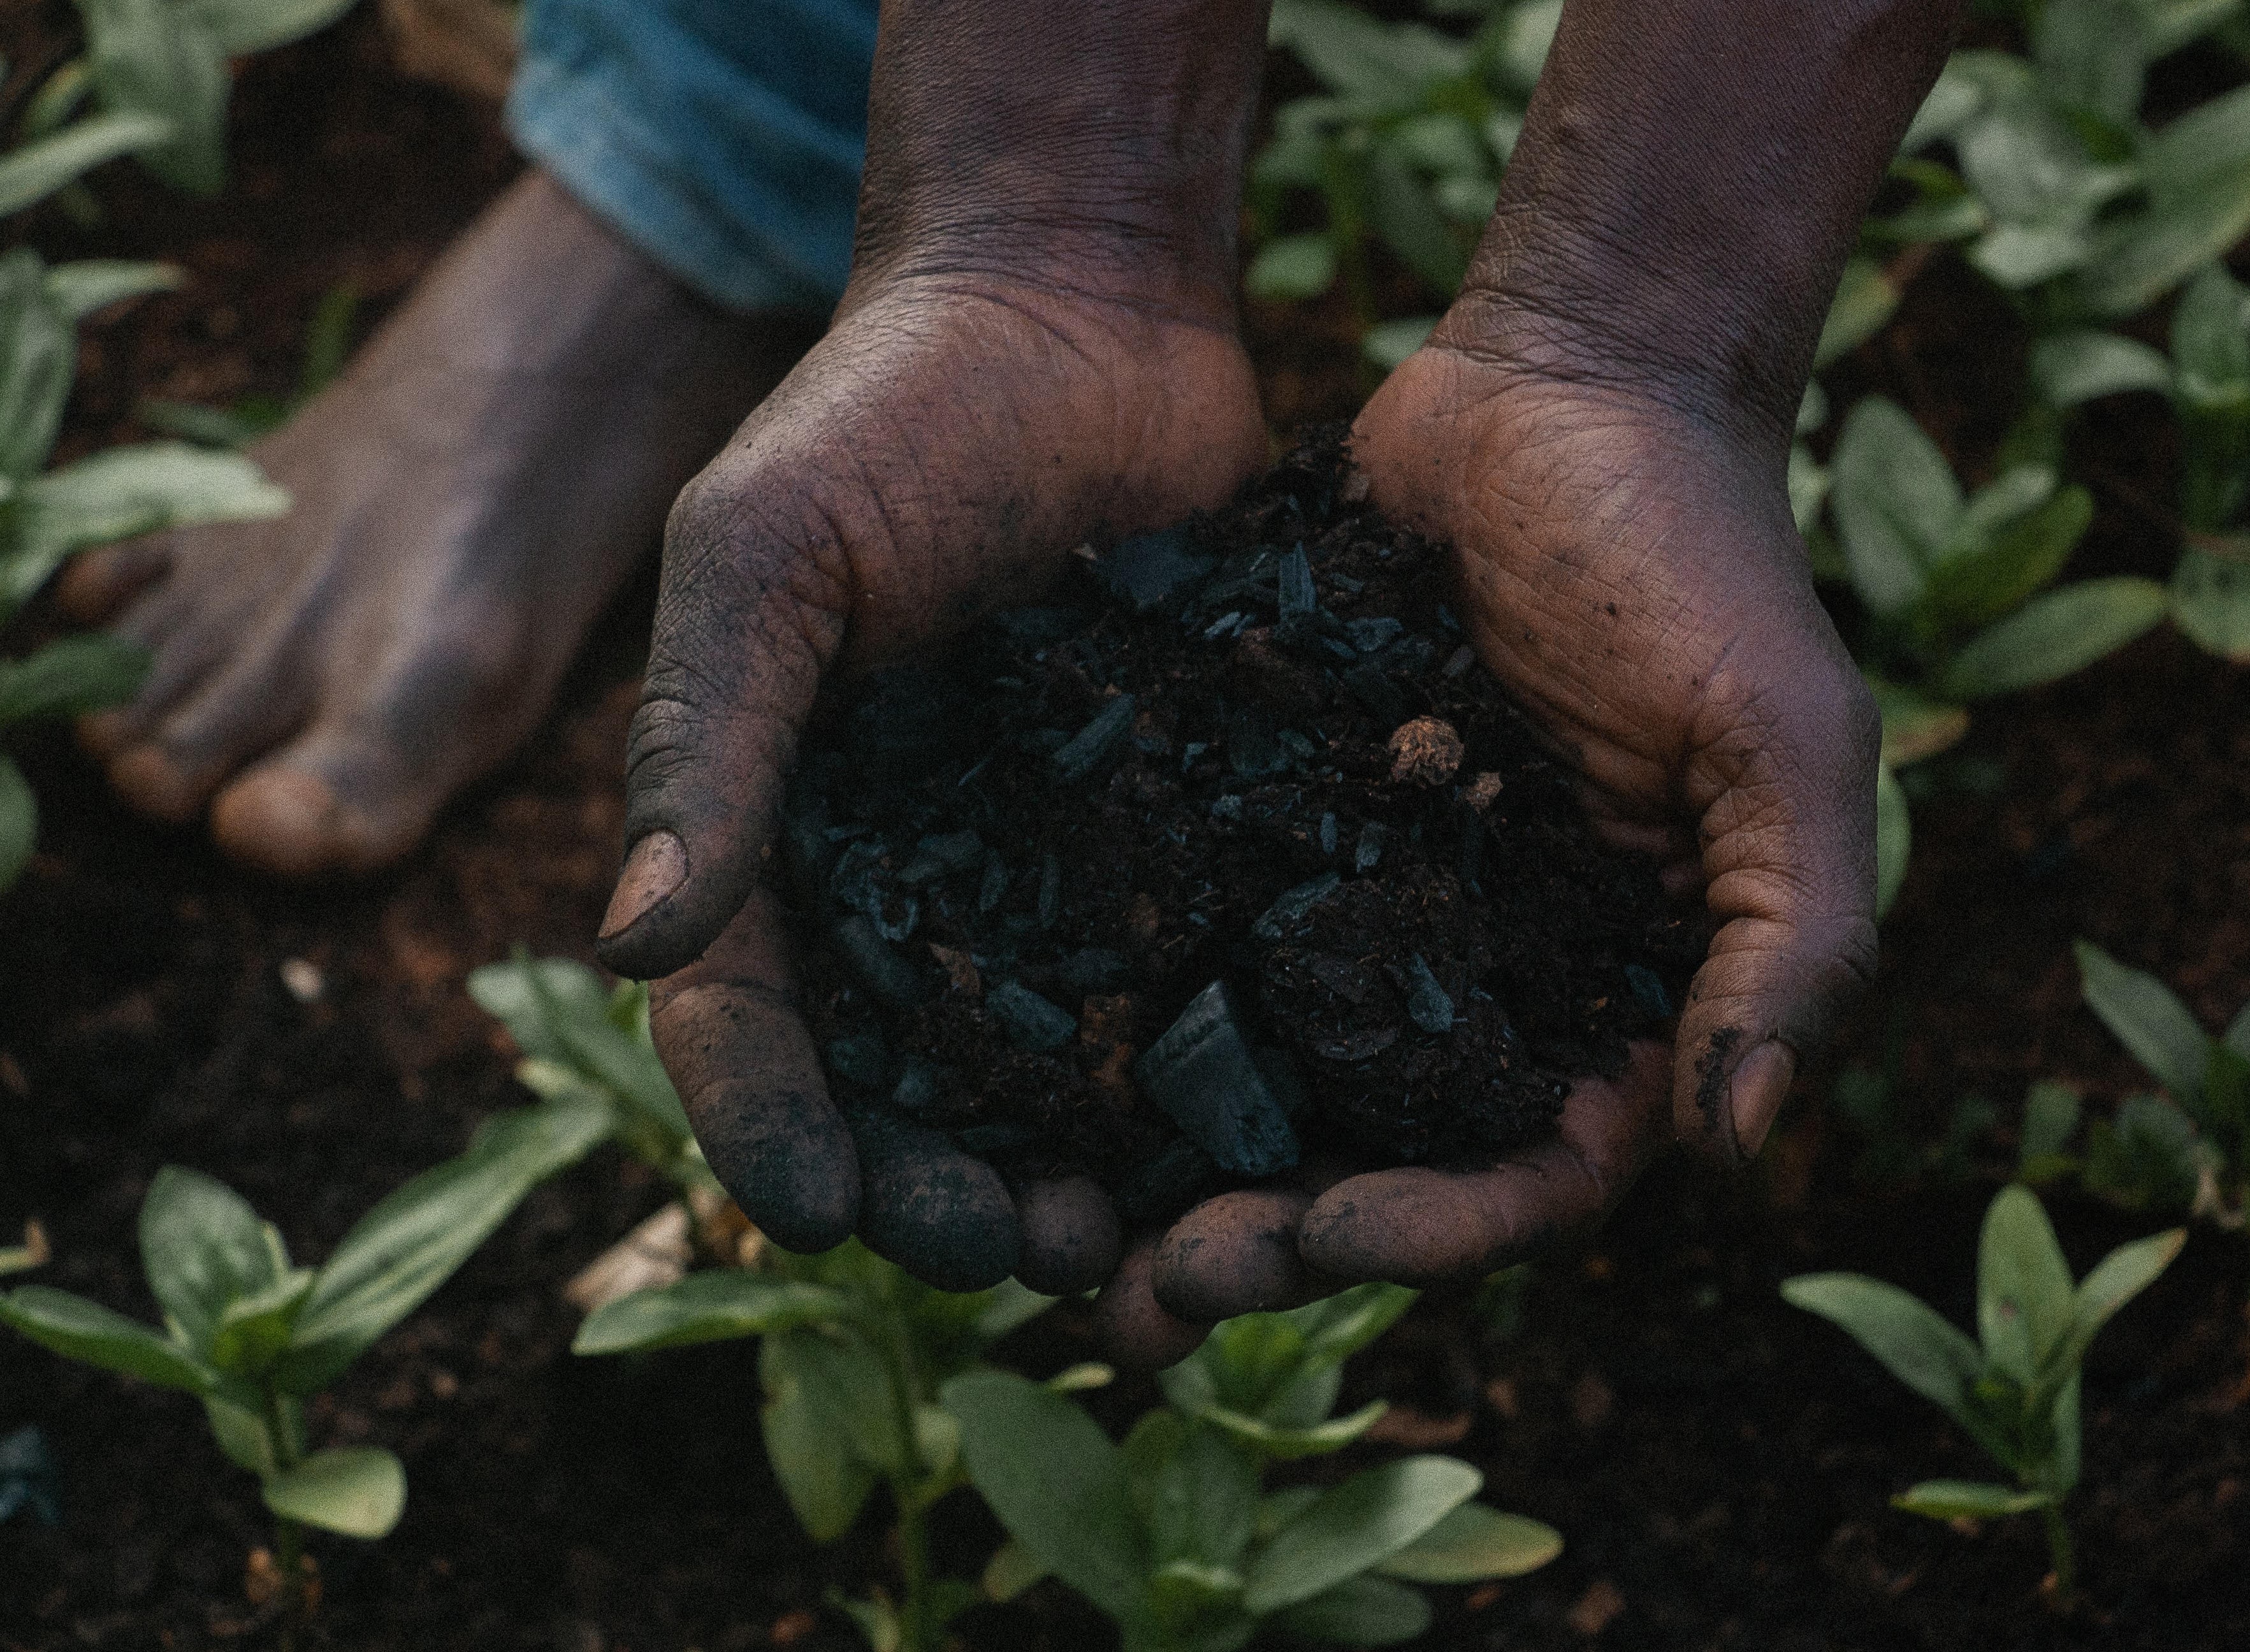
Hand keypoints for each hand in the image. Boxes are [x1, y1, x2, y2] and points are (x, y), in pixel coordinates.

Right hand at [599, 272, 1264, 1291]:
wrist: (1081, 311)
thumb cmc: (888, 411)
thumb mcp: (767, 555)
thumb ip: (706, 738)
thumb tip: (628, 942)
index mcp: (777, 835)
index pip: (746, 1019)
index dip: (771, 1126)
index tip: (817, 1210)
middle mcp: (909, 882)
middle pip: (902, 1086)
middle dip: (939, 1188)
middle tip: (1010, 1251)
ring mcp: (1049, 871)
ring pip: (1042, 1075)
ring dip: (1071, 1175)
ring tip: (1120, 1247)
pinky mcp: (1177, 838)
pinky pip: (1179, 982)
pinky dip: (1195, 1080)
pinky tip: (1243, 1148)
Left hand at [1097, 340, 1877, 1353]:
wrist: (1571, 384)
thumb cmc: (1703, 558)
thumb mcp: (1784, 743)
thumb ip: (1793, 939)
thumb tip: (1740, 1144)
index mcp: (1609, 999)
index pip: (1530, 1173)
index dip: (1436, 1231)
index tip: (1327, 1237)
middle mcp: (1476, 984)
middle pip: (1372, 1163)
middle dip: (1269, 1242)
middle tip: (1148, 1292)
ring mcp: (1361, 909)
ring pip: (1259, 1084)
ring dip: (1166, 1174)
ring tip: (1053, 1235)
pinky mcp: (1266, 825)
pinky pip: (1184, 941)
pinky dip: (1116, 1018)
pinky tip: (1014, 1069)